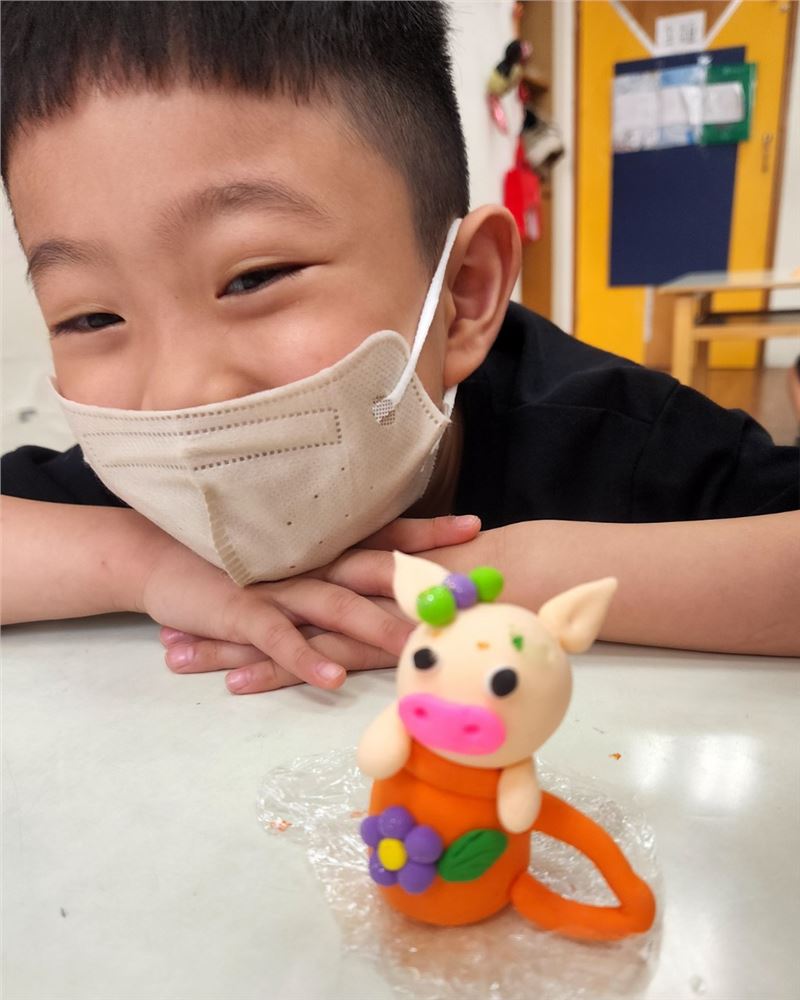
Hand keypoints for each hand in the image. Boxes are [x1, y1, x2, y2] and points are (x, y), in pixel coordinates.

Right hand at [155, 514, 481, 693]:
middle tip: (467, 592)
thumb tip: (383, 577)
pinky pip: (278, 638)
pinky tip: (333, 681)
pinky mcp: (242, 612)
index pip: (384, 534)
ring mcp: (276, 586)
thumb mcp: (287, 559)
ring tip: (415, 651)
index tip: (476, 528)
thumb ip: (329, 565)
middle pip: (373, 565)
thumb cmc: (232, 561)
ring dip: (376, 628)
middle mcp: (307, 561)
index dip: (428, 531)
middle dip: (420, 579)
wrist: (160, 559)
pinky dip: (304, 659)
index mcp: (322, 547)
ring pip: (335, 606)